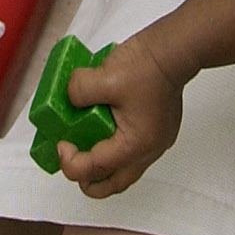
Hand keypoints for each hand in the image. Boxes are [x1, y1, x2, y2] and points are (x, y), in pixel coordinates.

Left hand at [56, 39, 186, 197]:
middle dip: (88, 180)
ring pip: (125, 169)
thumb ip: (78, 91)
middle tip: (70, 162)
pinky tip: (103, 128)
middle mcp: (148, 150)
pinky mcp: (158, 130)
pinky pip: (133, 151)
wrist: (174, 50)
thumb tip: (69, 98)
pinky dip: (115, 149)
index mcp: (134, 146)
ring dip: (102, 166)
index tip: (61, 144)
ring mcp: (156, 142)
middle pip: (114, 184)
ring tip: (84, 147)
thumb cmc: (148, 66)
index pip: (95, 170)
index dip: (71, 163)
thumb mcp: (103, 77)